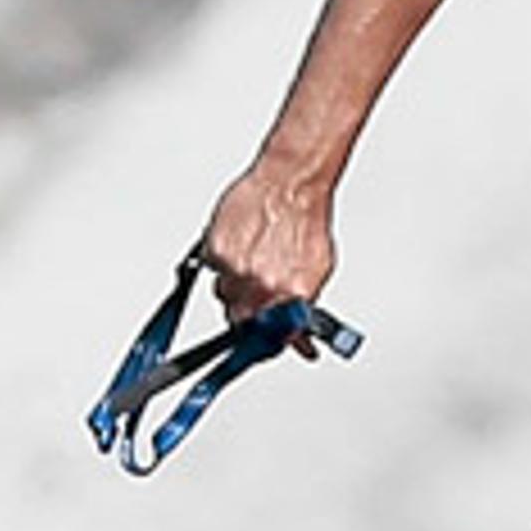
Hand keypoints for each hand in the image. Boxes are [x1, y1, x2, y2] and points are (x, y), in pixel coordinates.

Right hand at [197, 162, 338, 351]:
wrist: (291, 182)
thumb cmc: (306, 221)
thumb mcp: (318, 270)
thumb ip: (306, 310)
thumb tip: (302, 341)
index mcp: (293, 294)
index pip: (272, 340)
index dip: (265, 347)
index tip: (262, 348)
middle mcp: (264, 285)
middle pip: (241, 322)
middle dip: (248, 317)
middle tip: (256, 295)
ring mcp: (237, 268)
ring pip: (224, 296)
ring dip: (236, 286)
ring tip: (254, 259)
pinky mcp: (216, 250)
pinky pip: (212, 269)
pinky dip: (224, 262)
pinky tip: (242, 245)